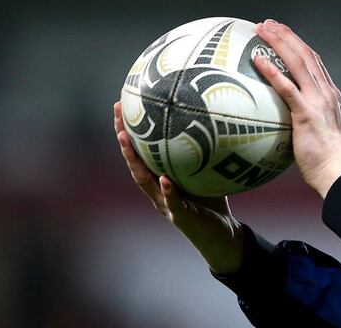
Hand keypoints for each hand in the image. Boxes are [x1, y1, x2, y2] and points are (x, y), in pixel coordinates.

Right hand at [114, 102, 244, 274]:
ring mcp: (167, 204)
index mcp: (160, 178)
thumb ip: (204, 151)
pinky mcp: (182, 217)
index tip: (122, 104)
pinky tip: (164, 178)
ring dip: (134, 160)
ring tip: (126, 139)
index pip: (140, 151)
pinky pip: (173, 202)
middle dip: (124, 137)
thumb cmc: (212, 199)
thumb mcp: (206, 171)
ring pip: (145, 181)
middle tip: (118, 112)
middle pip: (134, 161)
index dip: (129, 129)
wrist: (222, 235)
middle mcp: (157, 190)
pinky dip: (168, 190)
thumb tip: (213, 116)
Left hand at [253, 20, 340, 197]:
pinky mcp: (307, 113)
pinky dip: (273, 71)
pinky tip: (258, 59)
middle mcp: (326, 92)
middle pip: (305, 55)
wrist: (339, 173)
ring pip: (297, 63)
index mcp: (330, 95)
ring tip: (262, 30)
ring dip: (279, 43)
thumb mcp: (319, 133)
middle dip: (286, 35)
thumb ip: (305, 120)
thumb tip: (283, 120)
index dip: (297, 44)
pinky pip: (287, 87)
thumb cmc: (326, 161)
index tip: (282, 33)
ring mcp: (318, 101)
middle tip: (267, 24)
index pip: (313, 62)